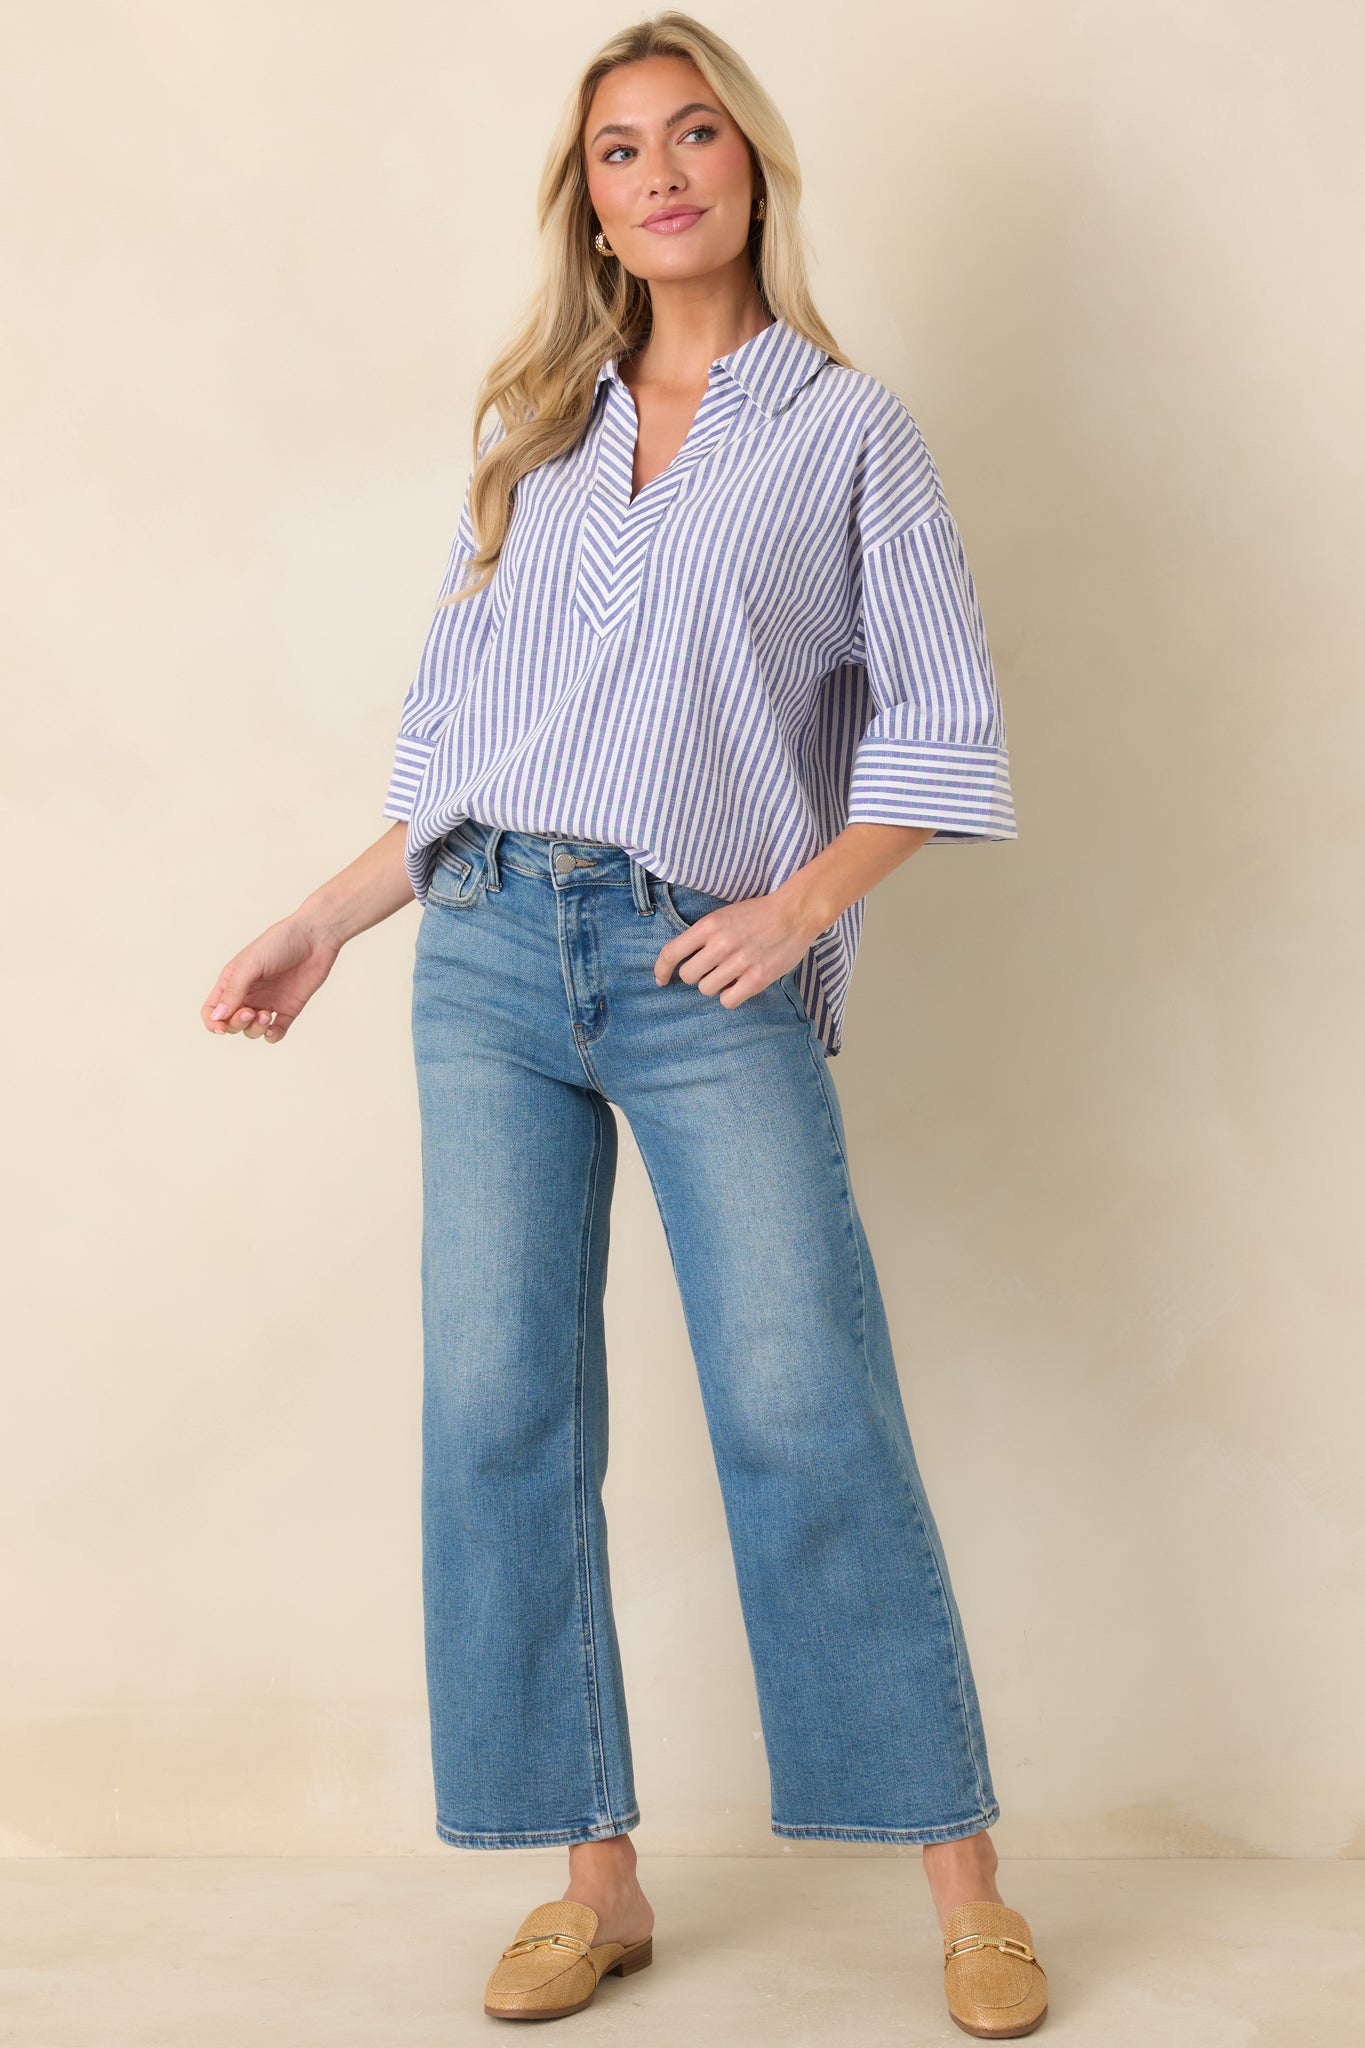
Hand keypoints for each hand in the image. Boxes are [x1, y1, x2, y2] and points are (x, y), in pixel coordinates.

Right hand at [201, 913, 341, 1044]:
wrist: (315, 938)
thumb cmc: (279, 943)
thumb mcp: (250, 964)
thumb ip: (233, 991)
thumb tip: (217, 1017)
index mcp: (232, 981)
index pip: (213, 1010)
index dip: (213, 1023)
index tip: (221, 1028)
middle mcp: (248, 994)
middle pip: (231, 1023)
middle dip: (237, 1024)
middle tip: (251, 1012)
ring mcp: (268, 1002)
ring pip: (252, 1030)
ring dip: (255, 1029)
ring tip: (266, 1015)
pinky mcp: (288, 1008)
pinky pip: (276, 1031)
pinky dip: (272, 1036)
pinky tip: (272, 1030)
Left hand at [653, 888, 818, 1009]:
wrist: (795, 913)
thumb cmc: (758, 914)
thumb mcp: (723, 915)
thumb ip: (703, 935)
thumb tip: (684, 960)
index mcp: (709, 926)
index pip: (671, 953)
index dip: (661, 969)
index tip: (661, 979)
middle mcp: (720, 944)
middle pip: (688, 975)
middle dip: (696, 975)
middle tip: (711, 968)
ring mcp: (739, 963)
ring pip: (706, 989)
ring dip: (714, 985)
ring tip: (730, 974)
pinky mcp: (757, 978)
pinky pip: (727, 1000)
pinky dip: (730, 996)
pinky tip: (739, 985)